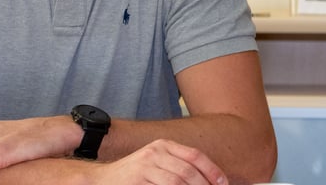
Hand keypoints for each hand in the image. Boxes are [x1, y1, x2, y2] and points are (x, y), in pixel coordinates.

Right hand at [84, 139, 227, 184]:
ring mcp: (145, 166)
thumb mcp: (157, 165)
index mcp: (164, 145)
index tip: (223, 183)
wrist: (101, 180)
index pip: (195, 155)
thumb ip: (179, 168)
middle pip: (188, 171)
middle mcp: (155, 152)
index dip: (212, 170)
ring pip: (178, 181)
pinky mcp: (137, 179)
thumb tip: (207, 180)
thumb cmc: (134, 176)